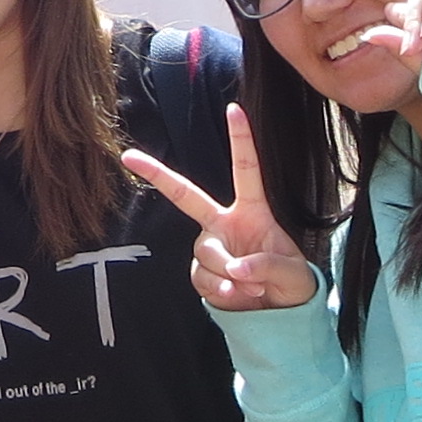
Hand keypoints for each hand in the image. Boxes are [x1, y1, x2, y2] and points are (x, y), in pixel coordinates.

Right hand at [125, 100, 320, 310]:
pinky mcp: (202, 273)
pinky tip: (238, 295)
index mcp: (252, 211)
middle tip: (130, 157)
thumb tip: (235, 268)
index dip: (240, 139)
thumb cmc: (290, 281)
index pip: (245, 169)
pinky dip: (221, 291)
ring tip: (254, 287)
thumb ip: (266, 265)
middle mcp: (224, 223)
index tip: (234, 109)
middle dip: (158, 175)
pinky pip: (202, 279)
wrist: (280, 312)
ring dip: (230, 274)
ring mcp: (210, 247)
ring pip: (207, 253)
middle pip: (186, 196)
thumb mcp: (292, 272)